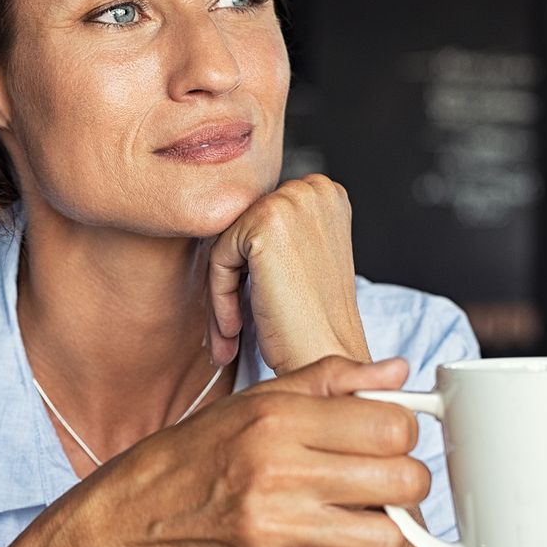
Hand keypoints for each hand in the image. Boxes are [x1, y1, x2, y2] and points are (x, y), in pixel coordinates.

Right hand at [84, 354, 431, 546]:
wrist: (134, 517)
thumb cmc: (197, 452)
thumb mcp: (256, 400)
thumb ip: (330, 380)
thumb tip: (397, 372)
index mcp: (277, 419)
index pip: (391, 426)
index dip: (401, 430)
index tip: (385, 435)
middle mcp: (277, 472)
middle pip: (402, 480)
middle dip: (403, 477)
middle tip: (380, 474)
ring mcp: (276, 528)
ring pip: (386, 535)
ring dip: (379, 523)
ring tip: (353, 509)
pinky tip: (322, 534)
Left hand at [204, 174, 370, 372]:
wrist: (327, 357)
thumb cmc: (315, 322)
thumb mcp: (302, 260)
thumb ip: (277, 232)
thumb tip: (229, 222)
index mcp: (326, 193)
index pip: (260, 220)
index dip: (250, 268)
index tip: (250, 306)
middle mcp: (314, 188)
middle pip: (242, 230)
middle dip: (234, 280)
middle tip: (232, 329)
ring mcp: (291, 201)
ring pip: (227, 244)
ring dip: (223, 293)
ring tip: (231, 334)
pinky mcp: (266, 222)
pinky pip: (219, 257)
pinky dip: (220, 297)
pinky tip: (234, 329)